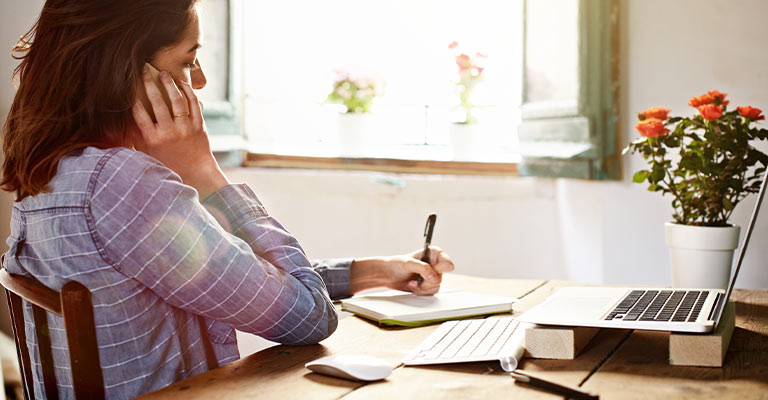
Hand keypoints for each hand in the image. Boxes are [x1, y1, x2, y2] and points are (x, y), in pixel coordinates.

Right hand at [131, 66, 228, 198]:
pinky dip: (187, 92)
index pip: (139, 113)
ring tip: (163, 73)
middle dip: (148, 82)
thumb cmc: (169, 164)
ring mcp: (185, 128)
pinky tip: (181, 84)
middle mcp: (168, 132)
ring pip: (176, 100)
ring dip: (168, 83)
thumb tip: (123, 122)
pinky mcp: (199, 125)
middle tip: (144, 69)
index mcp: (152, 138)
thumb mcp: (148, 153)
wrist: (196, 173)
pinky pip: (193, 104)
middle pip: (156, 101)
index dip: (133, 96)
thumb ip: (137, 137)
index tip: (129, 84)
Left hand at [349, 246, 454, 295]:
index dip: (442, 268)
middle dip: (427, 280)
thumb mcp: (408, 263)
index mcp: (433, 254)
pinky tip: (413, 286)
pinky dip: (420, 292)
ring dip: (422, 287)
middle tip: (417, 278)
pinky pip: (431, 293)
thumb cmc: (396, 265)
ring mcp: (432, 276)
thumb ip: (423, 268)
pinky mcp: (428, 286)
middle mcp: (435, 265)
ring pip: (436, 287)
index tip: (433, 270)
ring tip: (412, 282)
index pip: (447, 262)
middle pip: (441, 277)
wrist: (388, 275)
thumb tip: (434, 278)